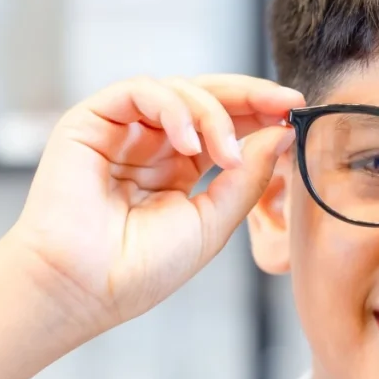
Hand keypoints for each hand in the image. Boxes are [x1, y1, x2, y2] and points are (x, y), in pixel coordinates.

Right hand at [8, 75, 302, 338]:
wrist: (82, 289)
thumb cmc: (140, 269)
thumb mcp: (213, 222)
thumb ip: (247, 178)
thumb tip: (281, 135)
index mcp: (180, 169)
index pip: (227, 126)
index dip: (261, 114)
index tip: (296, 111)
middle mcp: (152, 144)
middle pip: (208, 98)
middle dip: (251, 96)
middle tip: (285, 101)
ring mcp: (123, 131)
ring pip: (180, 90)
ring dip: (214, 114)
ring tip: (227, 154)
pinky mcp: (92, 120)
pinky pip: (141, 90)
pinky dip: (174, 108)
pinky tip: (192, 144)